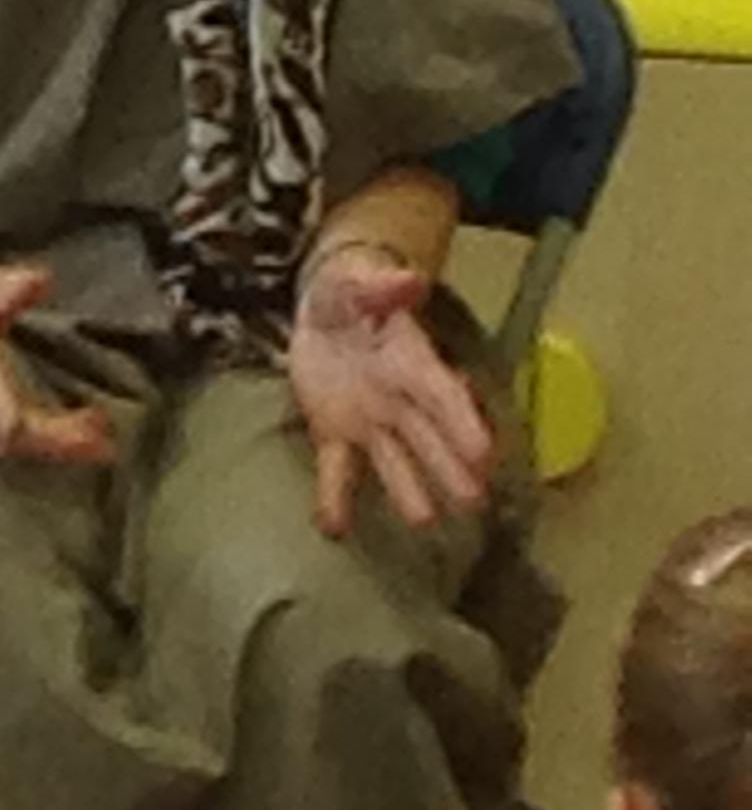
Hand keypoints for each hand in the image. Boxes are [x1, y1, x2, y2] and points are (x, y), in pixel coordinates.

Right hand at [0, 264, 116, 464]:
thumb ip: (11, 287)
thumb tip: (44, 282)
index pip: (11, 422)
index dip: (57, 432)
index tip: (97, 422)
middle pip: (14, 446)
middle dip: (62, 448)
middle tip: (103, 439)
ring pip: (1, 453)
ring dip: (44, 451)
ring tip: (84, 441)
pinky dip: (22, 447)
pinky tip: (42, 438)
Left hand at [289, 245, 493, 537]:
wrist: (324, 312)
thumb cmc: (351, 294)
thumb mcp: (357, 284)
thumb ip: (381, 288)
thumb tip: (409, 280)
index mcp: (411, 363)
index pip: (443, 395)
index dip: (462, 422)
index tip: (485, 451)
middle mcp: (399, 401)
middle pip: (429, 437)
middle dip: (450, 468)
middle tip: (474, 501)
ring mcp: (369, 422)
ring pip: (393, 461)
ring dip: (408, 490)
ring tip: (425, 521)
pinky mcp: (335, 434)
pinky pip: (337, 469)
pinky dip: (335, 498)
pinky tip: (333, 528)